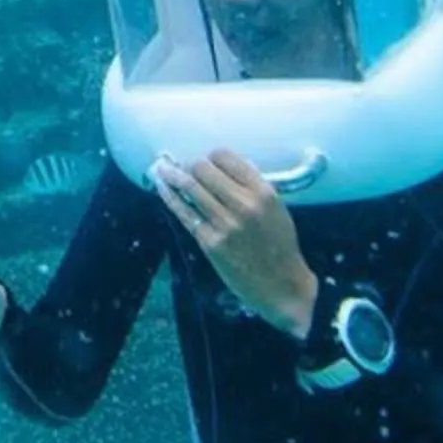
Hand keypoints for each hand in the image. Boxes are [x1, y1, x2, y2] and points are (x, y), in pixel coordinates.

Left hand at [152, 152, 317, 337]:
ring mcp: (224, 223)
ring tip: (163, 168)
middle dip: (191, 165)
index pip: (226, 157)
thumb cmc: (280, 245)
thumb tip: (222, 167)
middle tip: (185, 167)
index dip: (211, 157)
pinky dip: (170, 196)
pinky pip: (184, 212)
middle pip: (203, 169)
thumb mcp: (276, 208)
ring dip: (173, 175)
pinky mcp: (209, 242)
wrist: (281, 285)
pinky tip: (162, 186)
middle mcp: (243, 204)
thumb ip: (252, 186)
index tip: (207, 161)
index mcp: (263, 192)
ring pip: (190, 187)